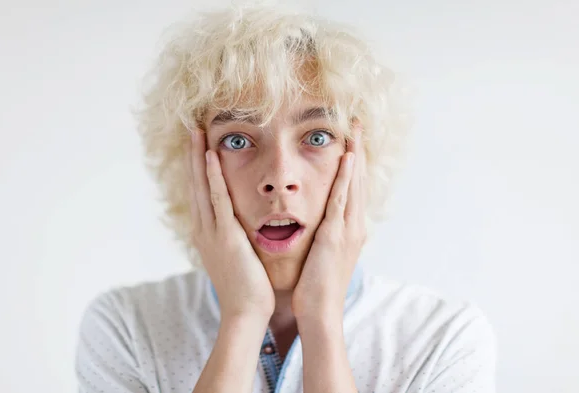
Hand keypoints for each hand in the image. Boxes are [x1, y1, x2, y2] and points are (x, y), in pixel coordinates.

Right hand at [188, 129, 274, 320]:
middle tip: (191, 128)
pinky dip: (213, 177)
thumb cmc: (247, 288)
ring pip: (202, 186)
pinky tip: (212, 156)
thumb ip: (234, 238)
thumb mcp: (236, 257)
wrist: (245, 312)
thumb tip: (239, 225)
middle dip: (193, 156)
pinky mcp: (225, 236)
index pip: (200, 193)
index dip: (198, 168)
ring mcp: (212, 232)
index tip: (199, 146)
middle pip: (195, 184)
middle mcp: (204, 229)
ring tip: (196, 132)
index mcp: (208, 233)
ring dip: (199, 158)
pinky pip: (218, 200)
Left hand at [292, 126, 366, 320]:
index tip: (350, 139)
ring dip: (355, 155)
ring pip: (354, 184)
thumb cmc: (317, 285)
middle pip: (358, 179)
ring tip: (355, 129)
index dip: (353, 162)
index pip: (353, 188)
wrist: (319, 310)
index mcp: (349, 229)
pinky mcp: (336, 235)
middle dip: (358, 149)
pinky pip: (342, 200)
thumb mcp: (324, 255)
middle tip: (357, 122)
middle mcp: (354, 225)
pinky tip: (348, 158)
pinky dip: (347, 178)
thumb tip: (320, 223)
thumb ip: (326, 235)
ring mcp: (348, 229)